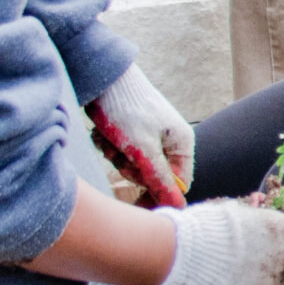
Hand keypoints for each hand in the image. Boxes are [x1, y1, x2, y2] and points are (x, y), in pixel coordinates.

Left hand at [89, 65, 193, 208]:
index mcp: (181, 143)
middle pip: (152, 176)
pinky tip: (104, 132)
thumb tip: (178, 207)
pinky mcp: (130, 131)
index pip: (178, 183)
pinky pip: (120, 152)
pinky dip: (109, 146)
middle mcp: (168, 140)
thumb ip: (159, 180)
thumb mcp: (143, 149)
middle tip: (122, 154)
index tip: (137, 200)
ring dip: (117, 156)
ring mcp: (148, 135)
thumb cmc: (127, 108)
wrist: (102, 77)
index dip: (159, 192)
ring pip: (132, 165)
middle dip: (132, 169)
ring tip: (111, 138)